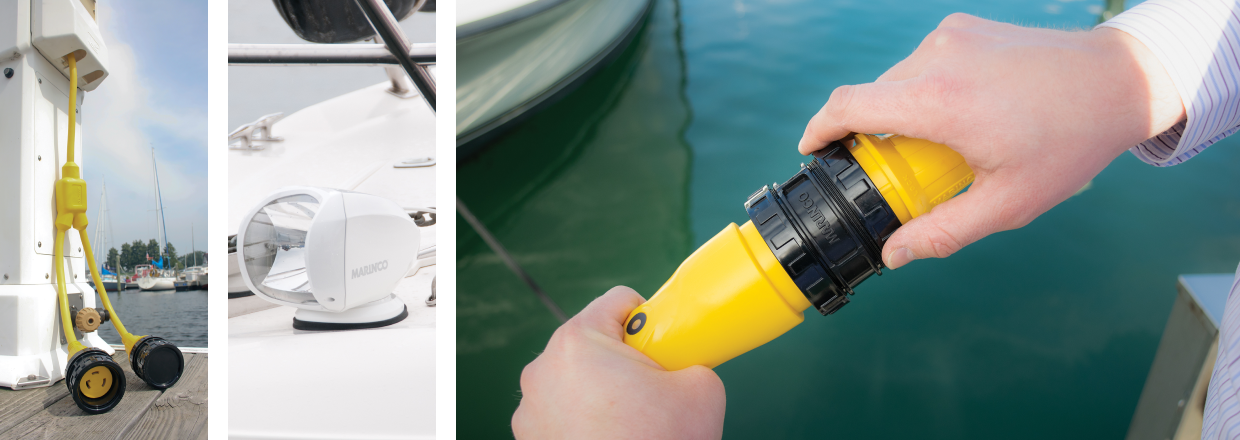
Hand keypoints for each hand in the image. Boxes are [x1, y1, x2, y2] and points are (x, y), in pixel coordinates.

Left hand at [512, 286, 725, 439]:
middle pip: (594, 343)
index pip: (619, 302)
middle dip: (625, 361)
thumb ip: (692, 357)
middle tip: (653, 392)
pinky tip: (612, 439)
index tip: (663, 345)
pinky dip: (586, 422)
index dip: (650, 320)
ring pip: (577, 380)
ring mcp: (531, 408)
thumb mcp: (702, 388)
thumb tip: (687, 362)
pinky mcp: (530, 439)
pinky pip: (564, 413)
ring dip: (603, 392)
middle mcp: (543, 369)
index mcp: (578, 341)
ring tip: (632, 423)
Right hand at [797, 13, 1184, 267]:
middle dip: (871, 136)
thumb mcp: (1007, 202)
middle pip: (871, 98)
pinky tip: (965, 113)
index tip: (812, 152)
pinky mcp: (964, 28)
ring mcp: (950, 37)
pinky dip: (926, 90)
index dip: (818, 131)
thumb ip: (943, 231)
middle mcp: (936, 58)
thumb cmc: (1069, 143)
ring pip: (896, 81)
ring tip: (946, 144)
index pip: (847, 107)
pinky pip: (923, 63)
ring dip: (903, 113)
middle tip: (900, 173)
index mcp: (938, 101)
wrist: (1119, 80)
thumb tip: (895, 253)